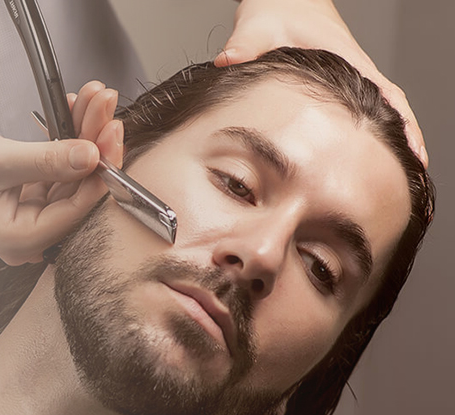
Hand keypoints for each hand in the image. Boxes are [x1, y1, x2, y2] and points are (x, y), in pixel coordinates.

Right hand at [0, 82, 122, 264]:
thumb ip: (47, 160)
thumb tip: (93, 156)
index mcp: (20, 239)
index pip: (77, 209)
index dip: (101, 171)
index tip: (112, 133)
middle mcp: (31, 235)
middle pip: (79, 191)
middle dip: (95, 144)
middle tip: (106, 106)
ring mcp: (32, 218)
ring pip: (73, 177)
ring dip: (84, 136)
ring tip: (95, 99)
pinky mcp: (31, 200)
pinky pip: (59, 171)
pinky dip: (68, 142)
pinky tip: (75, 112)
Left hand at [217, 0, 427, 166]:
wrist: (283, 0)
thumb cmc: (277, 11)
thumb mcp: (258, 27)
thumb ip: (243, 46)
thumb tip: (228, 60)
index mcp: (344, 57)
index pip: (384, 92)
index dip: (400, 120)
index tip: (410, 147)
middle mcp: (355, 68)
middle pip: (393, 106)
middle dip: (406, 136)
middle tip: (412, 171)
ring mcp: (351, 76)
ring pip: (383, 109)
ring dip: (395, 135)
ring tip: (401, 169)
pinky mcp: (340, 84)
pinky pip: (367, 107)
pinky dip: (378, 127)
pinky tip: (372, 151)